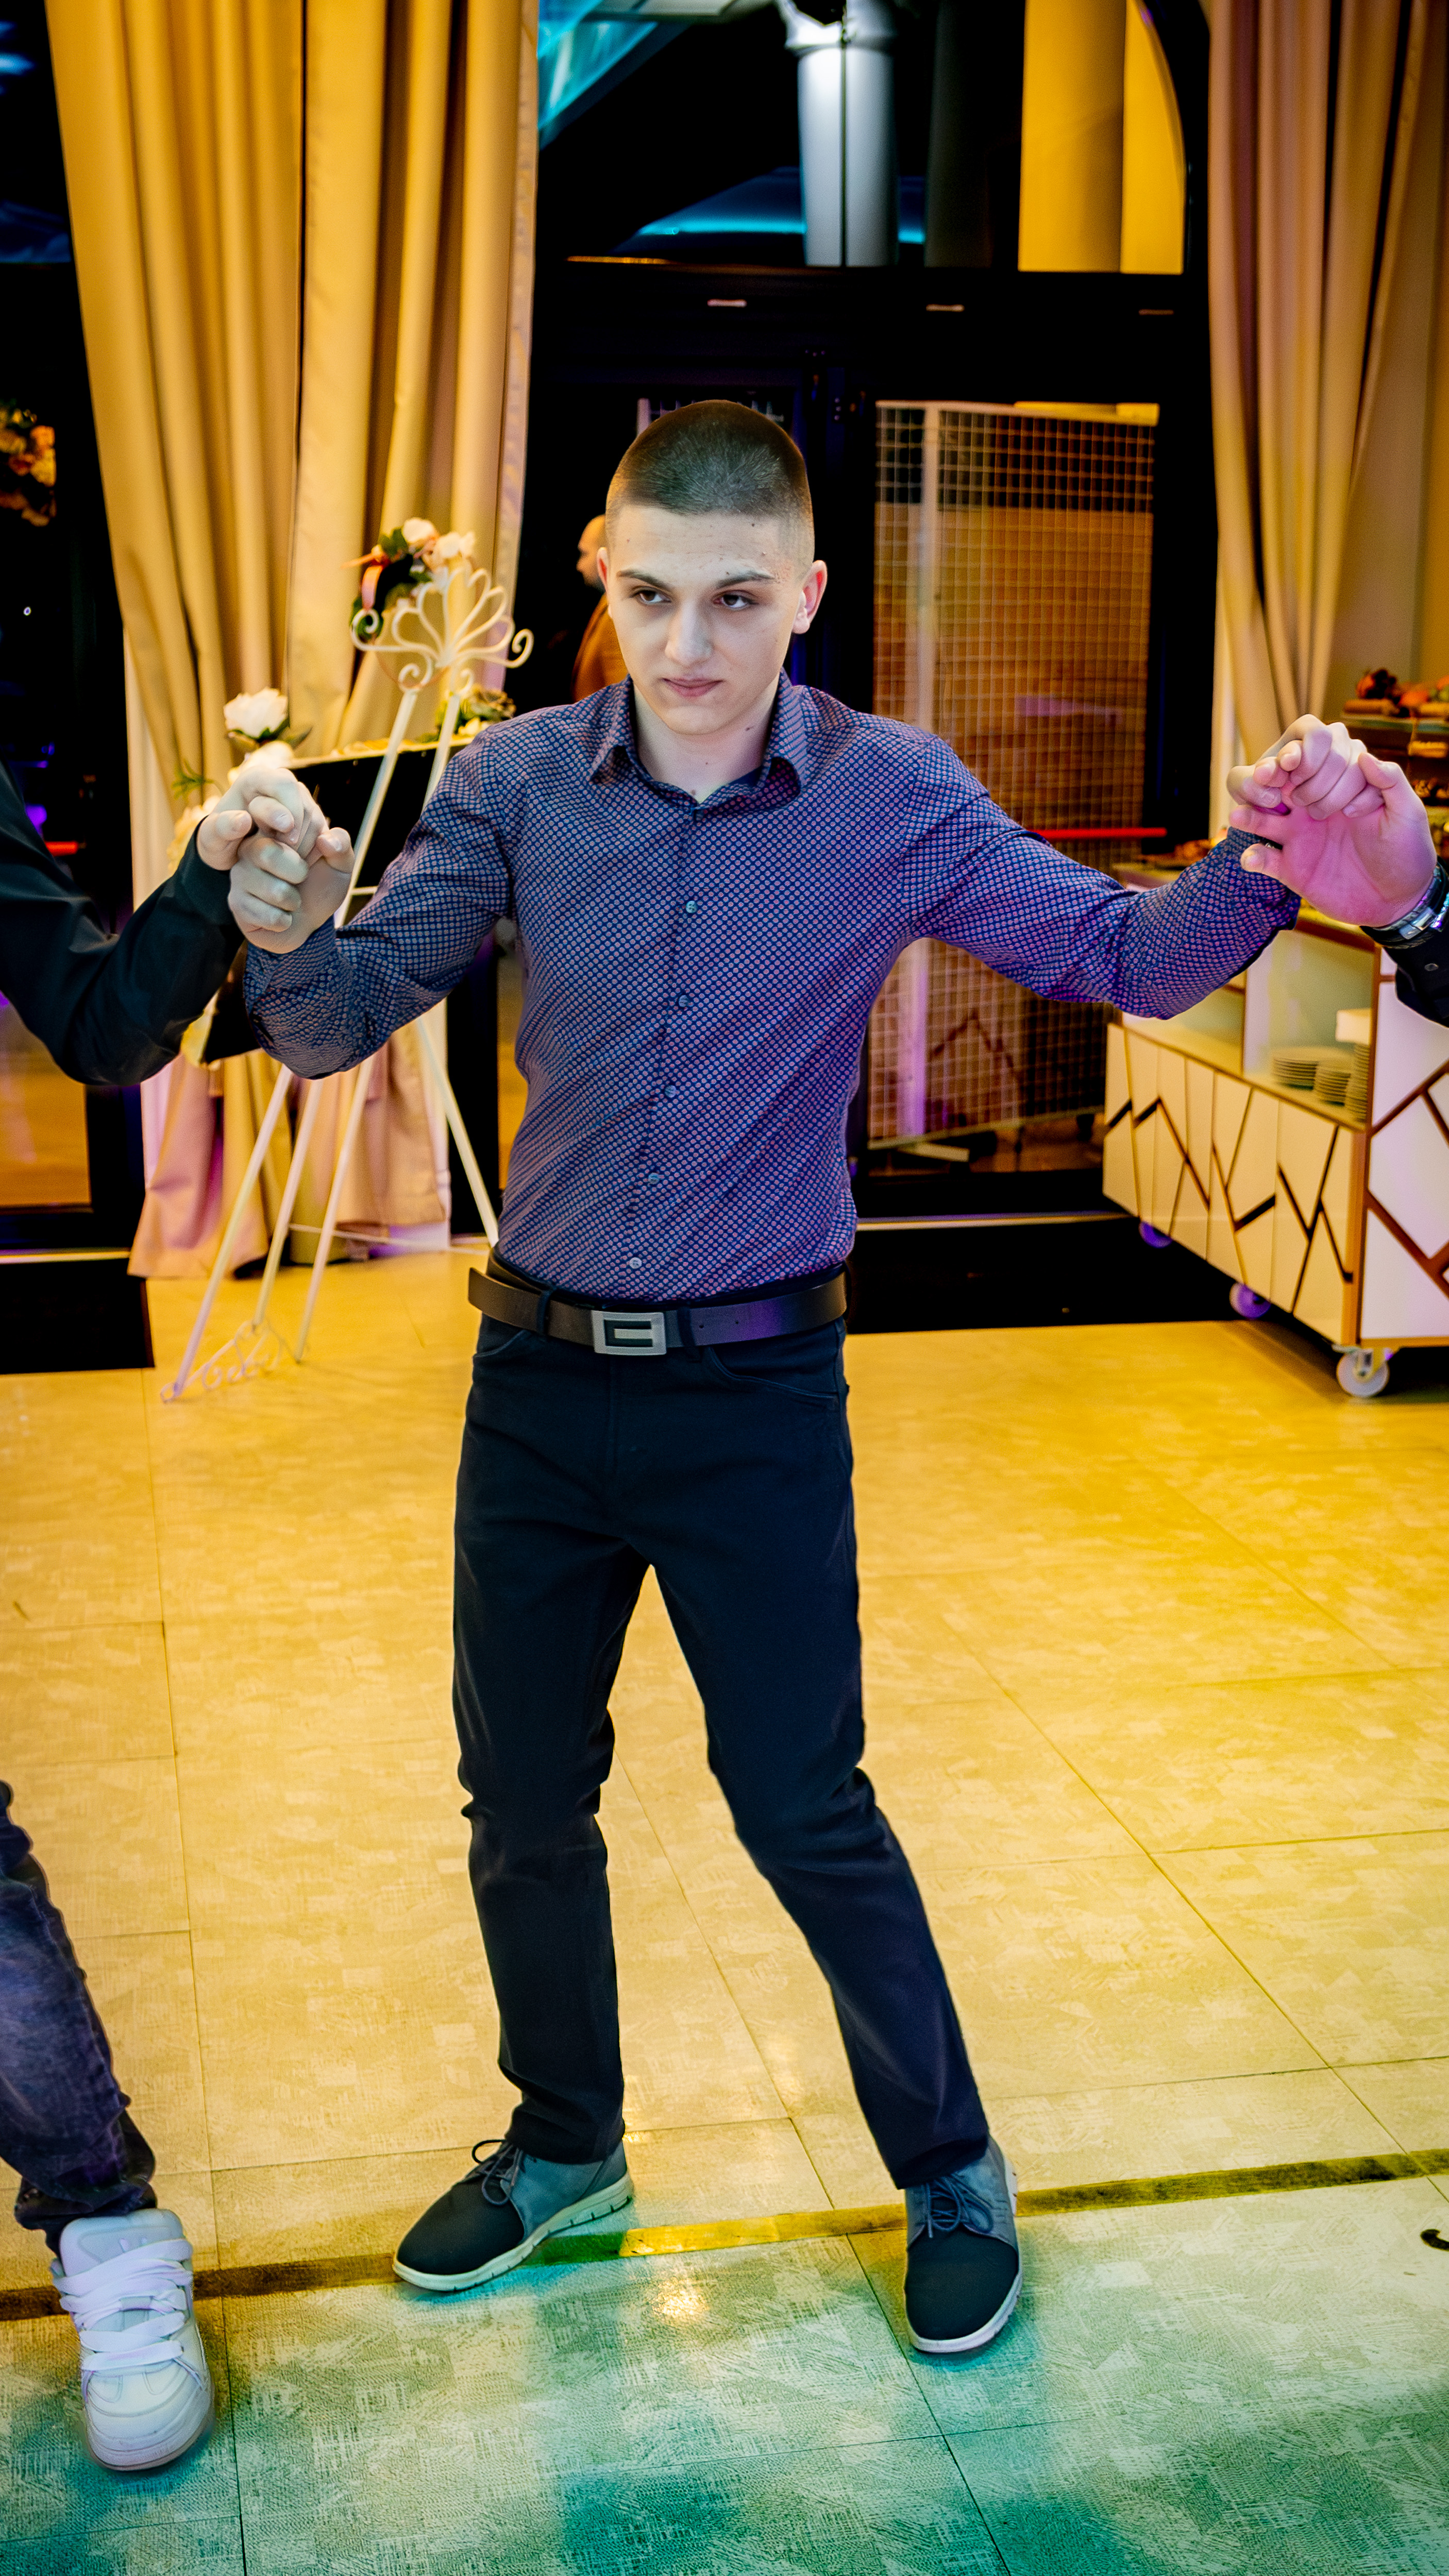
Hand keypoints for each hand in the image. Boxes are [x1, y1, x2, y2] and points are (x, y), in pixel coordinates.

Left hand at [196, 766, 322, 869]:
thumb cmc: (220, 842)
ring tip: (286, 860)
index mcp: (255, 778)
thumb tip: (244, 819)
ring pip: (315, 818)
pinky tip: (296, 862)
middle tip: (287, 855)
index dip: (288, 810)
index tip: (284, 838)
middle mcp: (281, 784)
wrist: (232, 851)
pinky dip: (312, 850)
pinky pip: (321, 832)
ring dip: (305, 843)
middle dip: (299, 831)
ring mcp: (298, 800)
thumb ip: (222, 828)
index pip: (284, 785)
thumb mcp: (212, 839)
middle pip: (304, 802)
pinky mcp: (309, 818)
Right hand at [228, 819, 354, 952]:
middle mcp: (250, 848)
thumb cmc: (319, 887)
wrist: (307, 924)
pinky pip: (267, 914)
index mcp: (273, 830)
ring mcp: (240, 875)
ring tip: (291, 900)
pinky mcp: (236, 902)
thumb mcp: (339, 865)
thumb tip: (326, 840)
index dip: (298, 838)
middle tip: (301, 879)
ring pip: (272, 889)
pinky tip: (282, 916)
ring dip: (293, 901)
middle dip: (297, 872)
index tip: (310, 853)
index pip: (273, 818)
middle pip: (266, 852)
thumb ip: (341, 847)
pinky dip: (284, 921)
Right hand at [1227, 713, 1436, 926]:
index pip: (1315, 765)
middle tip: (1278, 792)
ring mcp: (1300, 839)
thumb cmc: (1407, 852)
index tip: (1322, 784)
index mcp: (1340, 790)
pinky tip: (1252, 858)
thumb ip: (1390, 783)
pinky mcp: (1292, 870)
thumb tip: (1364, 754)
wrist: (1398, 900)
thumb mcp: (1407, 814)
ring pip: (1264, 820)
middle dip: (1271, 784)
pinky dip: (1254, 858)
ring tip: (1238, 816)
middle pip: (1280, 787)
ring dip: (1250, 816)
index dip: (1309, 765)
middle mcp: (1314, 810)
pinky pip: (1265, 860)